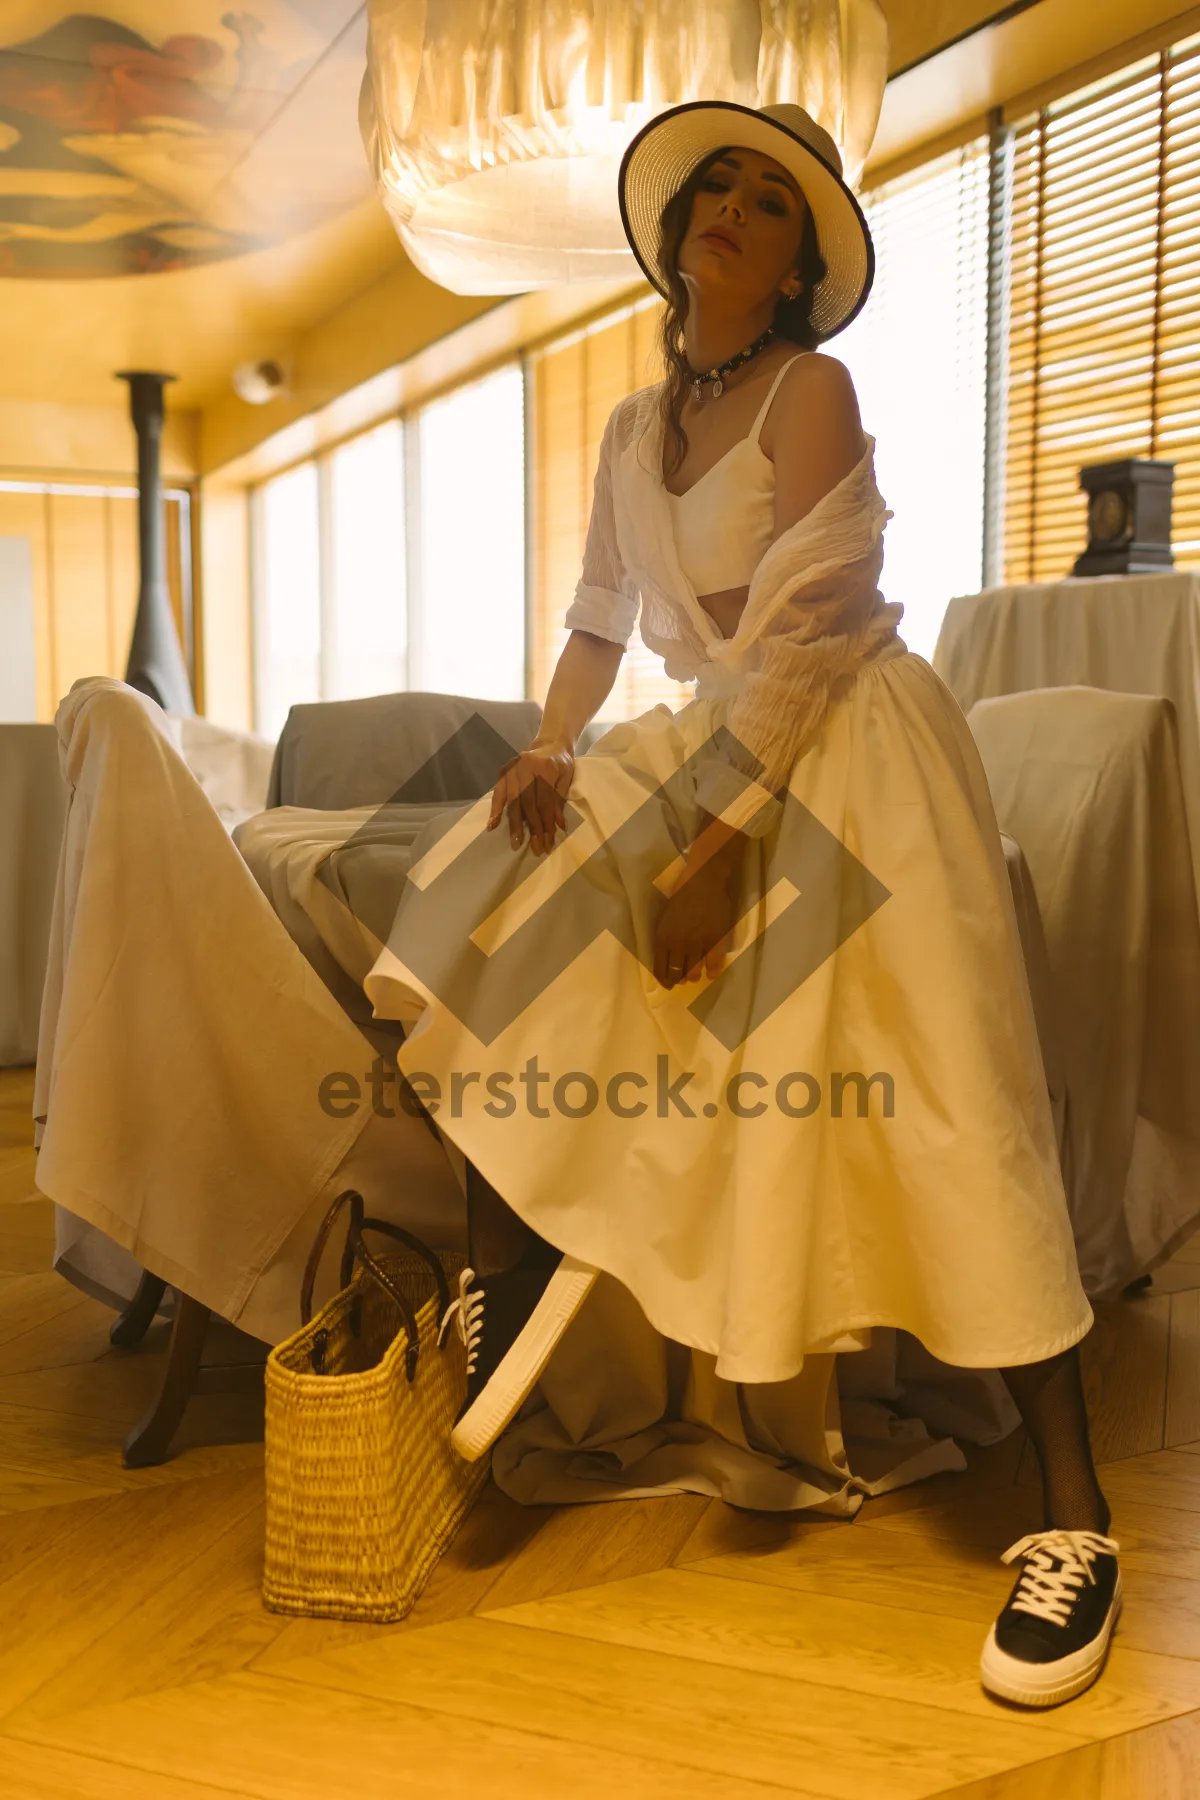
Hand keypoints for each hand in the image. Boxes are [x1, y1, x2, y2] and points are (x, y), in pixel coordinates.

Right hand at [487, 738, 574, 854]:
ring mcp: (512, 768)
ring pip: (513, 801)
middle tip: (535, 848)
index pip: (545, 801)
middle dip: (532, 828)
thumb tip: (557, 826)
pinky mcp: (503, 771)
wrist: (550, 744)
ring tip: (515, 843)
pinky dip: (495, 810)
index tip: (549, 842)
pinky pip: (498, 793)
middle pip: (528, 803)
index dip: (547, 823)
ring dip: (514, 824)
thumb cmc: (561, 764)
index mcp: (545, 767)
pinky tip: (492, 824)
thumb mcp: (566, 778)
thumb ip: (560, 799)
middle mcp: (526, 767)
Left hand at [653, 858, 736, 986]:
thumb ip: (665, 939)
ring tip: (697, 974)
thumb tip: (667, 960)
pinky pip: (713, 966)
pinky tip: (711, 972)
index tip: (668, 984)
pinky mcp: (715, 940)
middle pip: (676, 974)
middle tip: (683, 979)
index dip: (664, 981)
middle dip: (679, 980)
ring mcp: (697, 943)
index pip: (659, 969)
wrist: (703, 881)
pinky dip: (712, 972)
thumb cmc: (682, 896)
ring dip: (694, 976)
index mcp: (662, 938)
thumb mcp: (665, 919)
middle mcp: (678, 944)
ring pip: (693, 973)